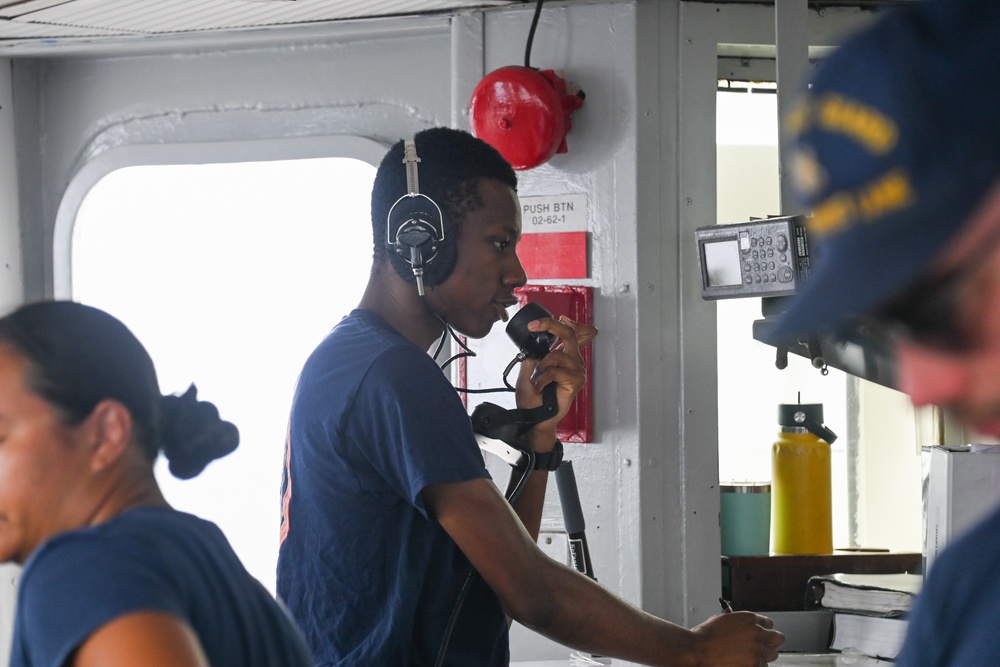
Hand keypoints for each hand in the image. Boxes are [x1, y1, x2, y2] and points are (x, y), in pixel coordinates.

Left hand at [514, 316, 596, 430]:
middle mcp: (573, 360)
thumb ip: (535, 352)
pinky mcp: (576, 381)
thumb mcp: (529, 368)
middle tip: (534, 326)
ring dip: (540, 368)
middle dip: (552, 325)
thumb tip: (536, 339)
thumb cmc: (532, 397)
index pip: (573, 332)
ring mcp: (576, 370)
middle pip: (570, 333)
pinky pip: (556, 370)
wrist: (533, 417)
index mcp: (564, 355)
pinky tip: (541, 386)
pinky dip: (543, 378)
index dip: (565, 322)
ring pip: (556, 355)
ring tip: (536, 380)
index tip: (544, 321)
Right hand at [690, 611, 783, 665]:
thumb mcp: (723, 620)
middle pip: (777, 638)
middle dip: (770, 643)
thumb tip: (746, 629)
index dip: (763, 630)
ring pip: (772, 654)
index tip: (760, 635)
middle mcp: (757, 632)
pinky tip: (744, 663)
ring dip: (763, 656)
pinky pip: (763, 666)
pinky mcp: (755, 664)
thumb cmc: (705, 636)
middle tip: (761, 648)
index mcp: (749, 618)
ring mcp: (757, 649)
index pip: (769, 624)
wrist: (698, 650)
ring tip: (749, 658)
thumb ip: (740, 624)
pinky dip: (756, 665)